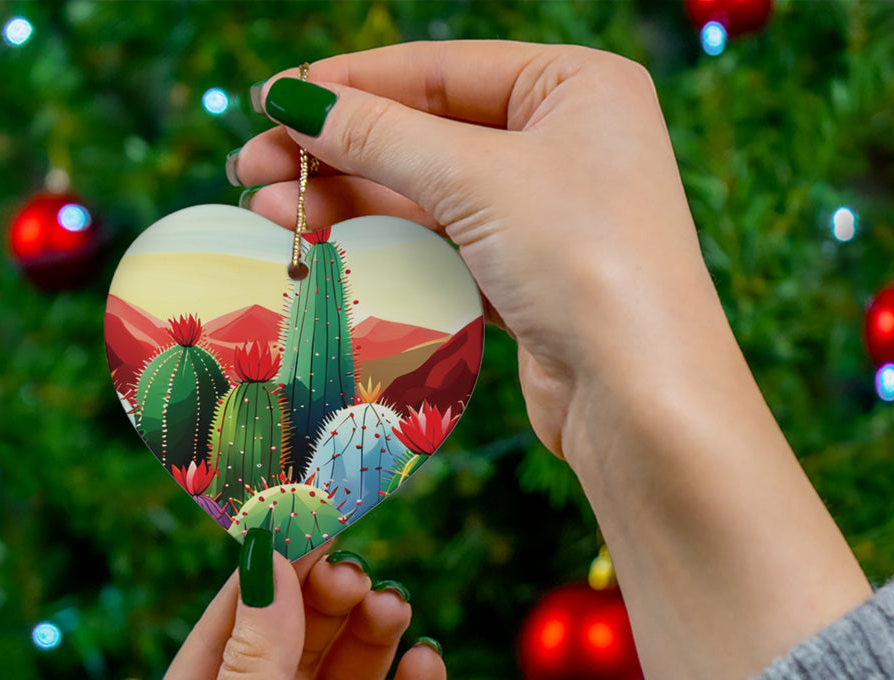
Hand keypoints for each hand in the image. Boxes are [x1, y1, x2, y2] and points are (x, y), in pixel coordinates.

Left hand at [120, 545, 444, 679]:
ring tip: (393, 607)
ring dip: (370, 645)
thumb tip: (269, 561)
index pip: (226, 636)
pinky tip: (427, 666)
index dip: (266, 579)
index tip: (306, 521)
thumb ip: (254, 668)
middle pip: (293, 656)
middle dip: (324, 610)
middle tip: (358, 572)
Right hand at [233, 41, 870, 679]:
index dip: (350, 85)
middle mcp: (567, 143)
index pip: (440, 70)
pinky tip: (328, 242)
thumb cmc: (583, 261)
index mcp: (576, 87)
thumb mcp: (476, 179)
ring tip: (272, 209)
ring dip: (352, 200)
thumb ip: (380, 136)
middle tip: (252, 168)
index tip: (271, 102)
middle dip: (339, 151)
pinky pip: (445, 246)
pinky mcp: (530, 279)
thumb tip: (292, 101)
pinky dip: (389, 244)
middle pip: (429, 133)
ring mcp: (549, 216)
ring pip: (430, 195)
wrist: (641, 396)